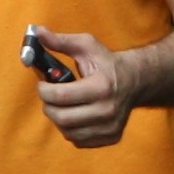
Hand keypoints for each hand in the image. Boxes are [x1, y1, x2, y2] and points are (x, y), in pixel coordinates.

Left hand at [31, 27, 136, 147]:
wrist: (136, 81)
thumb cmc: (107, 62)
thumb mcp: (87, 46)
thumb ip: (61, 41)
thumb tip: (37, 32)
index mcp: (101, 86)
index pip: (59, 96)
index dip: (43, 90)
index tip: (42, 84)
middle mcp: (108, 110)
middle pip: (61, 118)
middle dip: (48, 106)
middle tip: (49, 97)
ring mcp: (110, 126)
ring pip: (68, 132)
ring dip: (58, 119)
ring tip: (63, 105)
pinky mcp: (111, 137)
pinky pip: (79, 141)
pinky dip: (71, 129)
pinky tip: (75, 115)